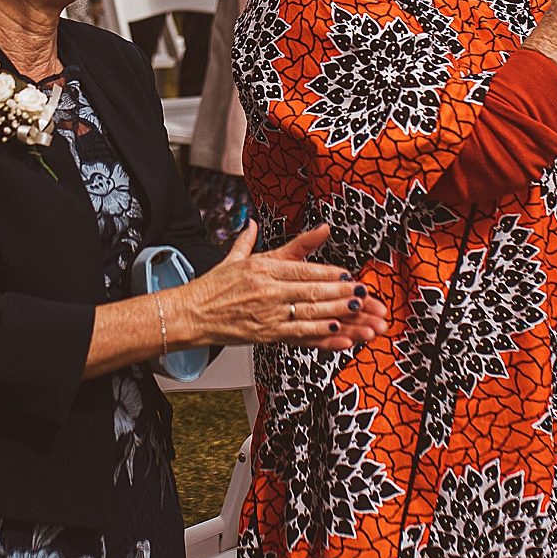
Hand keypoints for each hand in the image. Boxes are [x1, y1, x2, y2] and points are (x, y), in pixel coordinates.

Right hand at [179, 223, 387, 352]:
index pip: (303, 269)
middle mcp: (267, 290)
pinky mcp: (266, 335)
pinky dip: (322, 337)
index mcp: (262, 268)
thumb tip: (256, 220)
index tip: (350, 275)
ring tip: (362, 316)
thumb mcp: (239, 258)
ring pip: (311, 314)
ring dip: (340, 316)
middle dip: (343, 295)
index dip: (329, 274)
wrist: (191, 314)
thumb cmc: (214, 287)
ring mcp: (268, 314)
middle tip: (366, 296)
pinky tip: (341, 337)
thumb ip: (254, 239)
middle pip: (313, 292)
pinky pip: (300, 335)